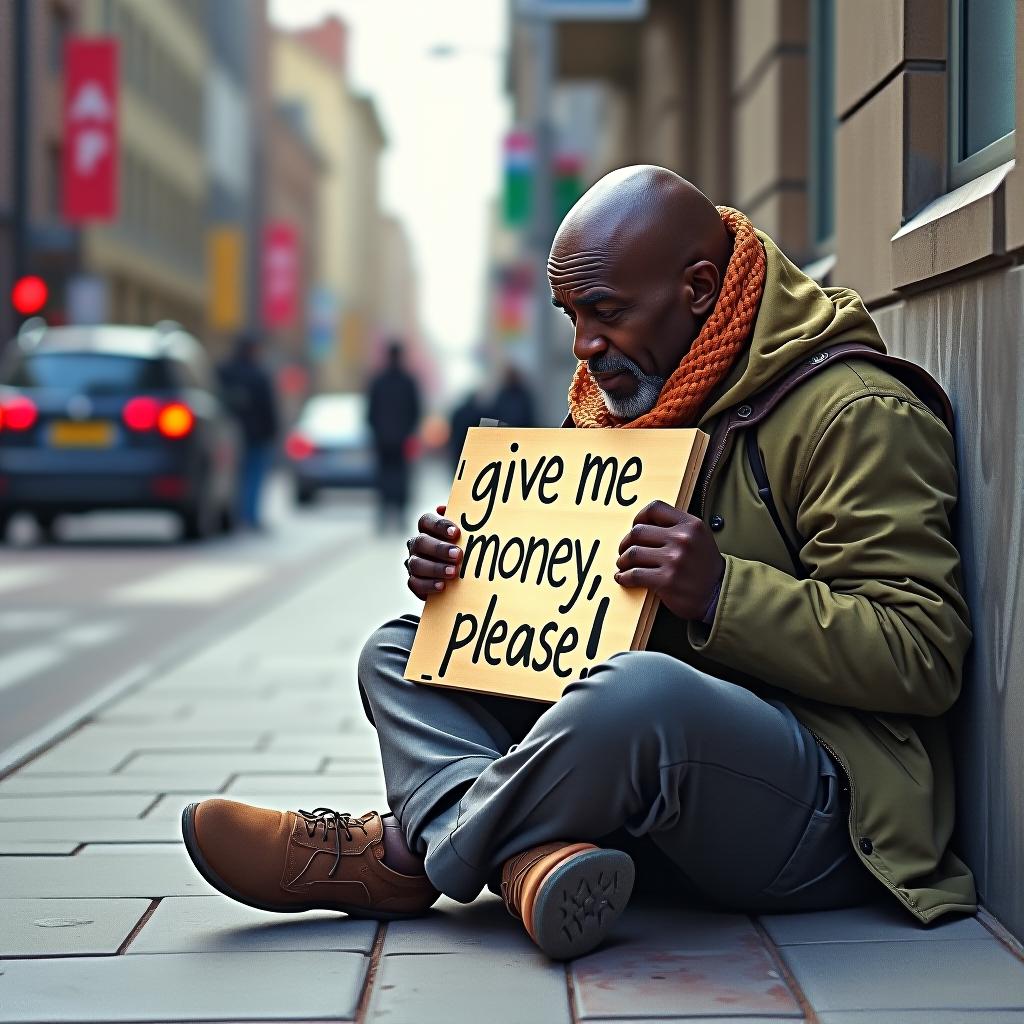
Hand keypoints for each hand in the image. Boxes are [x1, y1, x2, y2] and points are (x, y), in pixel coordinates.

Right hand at [405, 504, 462, 600]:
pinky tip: (442, 586)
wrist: (461, 580)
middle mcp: (416, 544)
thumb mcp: (465, 536)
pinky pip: (415, 583)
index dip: (439, 525)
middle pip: (421, 542)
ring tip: (453, 572)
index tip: (456, 532)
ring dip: (436, 568)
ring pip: (417, 564)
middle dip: (439, 548)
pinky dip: (428, 585)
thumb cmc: (463, 549)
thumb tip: (444, 508)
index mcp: (427, 529)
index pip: (426, 521)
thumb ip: (460, 521)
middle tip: (458, 555)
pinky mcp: (414, 582)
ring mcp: (413, 563)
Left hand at [614, 500, 724, 620]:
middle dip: (626, 543)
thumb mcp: (698, 537)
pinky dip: (624, 577)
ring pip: (633, 553)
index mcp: (690, 524)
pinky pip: (634, 574)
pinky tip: (623, 578)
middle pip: (638, 532)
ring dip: (623, 561)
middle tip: (624, 552)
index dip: (639, 517)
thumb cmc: (704, 566)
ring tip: (623, 566)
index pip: (655, 508)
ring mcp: (674, 560)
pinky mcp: (666, 580)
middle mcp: (682, 539)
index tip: (635, 527)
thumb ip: (675, 527)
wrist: (718, 594)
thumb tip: (640, 525)